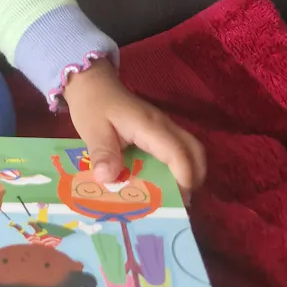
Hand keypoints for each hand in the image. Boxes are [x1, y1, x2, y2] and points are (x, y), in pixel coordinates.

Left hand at [62, 60, 205, 196]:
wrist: (92, 83)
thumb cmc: (93, 105)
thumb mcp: (91, 130)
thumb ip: (102, 154)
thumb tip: (108, 179)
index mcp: (150, 127)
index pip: (178, 153)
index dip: (182, 179)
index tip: (176, 202)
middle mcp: (164, 127)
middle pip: (196, 152)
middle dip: (194, 179)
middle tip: (178, 202)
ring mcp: (164, 128)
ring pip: (191, 150)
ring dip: (189, 173)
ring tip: (172, 196)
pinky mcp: (160, 132)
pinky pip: (179, 150)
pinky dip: (178, 168)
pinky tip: (161, 182)